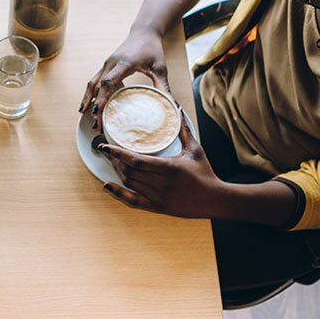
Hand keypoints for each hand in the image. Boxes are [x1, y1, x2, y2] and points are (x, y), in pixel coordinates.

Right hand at [79, 28, 170, 126]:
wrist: (144, 32)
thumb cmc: (152, 49)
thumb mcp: (160, 68)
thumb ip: (163, 87)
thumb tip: (171, 105)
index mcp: (124, 63)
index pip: (108, 82)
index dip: (102, 98)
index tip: (98, 113)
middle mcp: (112, 63)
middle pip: (97, 86)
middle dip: (94, 106)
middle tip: (96, 124)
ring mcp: (107, 64)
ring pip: (92, 83)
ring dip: (88, 99)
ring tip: (85, 116)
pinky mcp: (106, 66)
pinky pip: (95, 80)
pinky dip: (91, 93)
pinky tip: (90, 104)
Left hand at [97, 119, 222, 218]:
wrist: (214, 199)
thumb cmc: (205, 173)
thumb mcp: (195, 149)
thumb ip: (184, 131)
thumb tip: (178, 110)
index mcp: (168, 167)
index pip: (135, 160)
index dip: (117, 153)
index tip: (105, 145)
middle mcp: (161, 183)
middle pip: (129, 171)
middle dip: (115, 160)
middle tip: (107, 151)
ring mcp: (158, 196)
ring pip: (129, 183)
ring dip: (117, 172)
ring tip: (111, 161)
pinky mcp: (157, 207)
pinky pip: (133, 201)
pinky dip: (118, 194)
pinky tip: (107, 185)